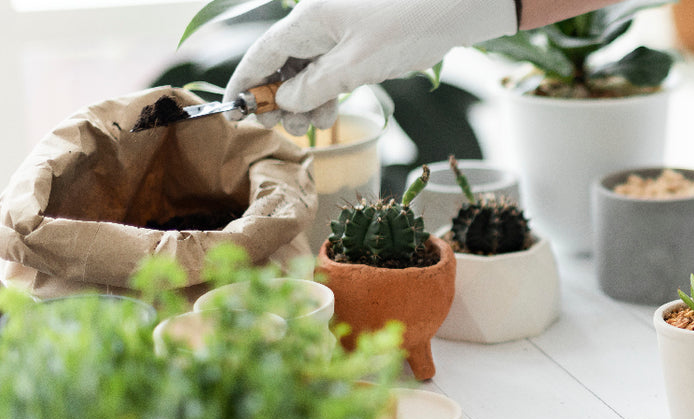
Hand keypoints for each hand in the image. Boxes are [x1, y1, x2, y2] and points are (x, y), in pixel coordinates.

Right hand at [224, 0, 516, 134]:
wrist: (458, 7)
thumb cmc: (408, 27)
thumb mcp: (355, 66)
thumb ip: (315, 87)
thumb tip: (285, 102)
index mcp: (309, 19)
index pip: (262, 53)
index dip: (244, 82)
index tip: (231, 109)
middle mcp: (320, 23)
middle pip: (283, 63)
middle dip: (277, 97)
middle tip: (282, 126)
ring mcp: (343, 33)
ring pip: (308, 70)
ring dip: (304, 99)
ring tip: (312, 122)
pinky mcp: (364, 44)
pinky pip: (332, 70)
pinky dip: (326, 92)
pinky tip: (329, 111)